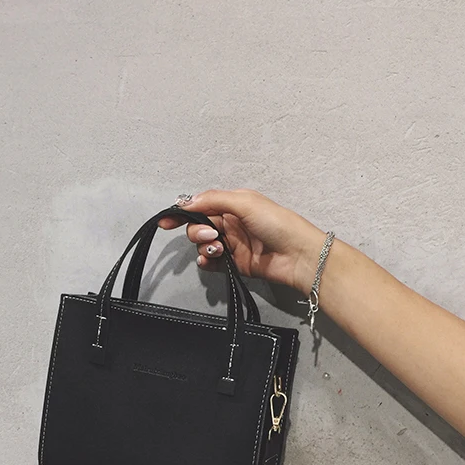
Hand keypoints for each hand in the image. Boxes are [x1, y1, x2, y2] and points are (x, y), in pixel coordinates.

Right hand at [158, 189, 326, 294]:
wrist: (298, 256)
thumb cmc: (278, 224)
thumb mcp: (244, 202)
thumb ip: (213, 200)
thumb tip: (187, 202)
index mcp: (233, 205)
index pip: (201, 207)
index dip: (182, 213)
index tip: (166, 222)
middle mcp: (231, 224)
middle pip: (199, 228)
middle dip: (198, 233)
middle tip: (211, 238)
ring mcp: (233, 245)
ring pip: (204, 247)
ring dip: (205, 249)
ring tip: (219, 251)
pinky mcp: (236, 264)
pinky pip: (213, 264)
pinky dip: (208, 263)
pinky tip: (212, 262)